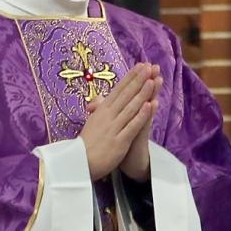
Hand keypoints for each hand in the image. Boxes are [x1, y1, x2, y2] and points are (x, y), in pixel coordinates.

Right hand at [81, 65, 158, 179]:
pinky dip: (141, 115)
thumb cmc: (86, 144)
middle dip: (138, 80)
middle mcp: (108, 116)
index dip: (131, 77)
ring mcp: (114, 128)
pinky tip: (151, 105)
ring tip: (152, 81)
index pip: (118, 90)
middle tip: (149, 66)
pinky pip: (132, 126)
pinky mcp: (119, 141)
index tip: (141, 65)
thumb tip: (101, 99)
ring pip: (130, 108)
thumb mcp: (92, 122)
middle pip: (125, 95)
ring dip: (142, 94)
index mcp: (101, 111)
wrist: (78, 165)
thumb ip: (99, 110)